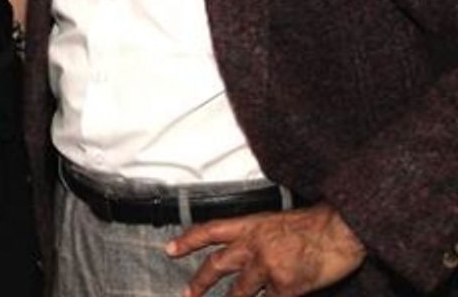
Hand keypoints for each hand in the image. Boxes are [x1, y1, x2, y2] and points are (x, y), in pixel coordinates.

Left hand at [166, 203, 365, 296]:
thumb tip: (245, 257)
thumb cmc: (315, 225)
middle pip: (216, 265)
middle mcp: (253, 245)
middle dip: (198, 283)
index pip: (209, 231)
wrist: (341, 230)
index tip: (170, 249)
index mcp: (250, 225)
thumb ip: (257, 238)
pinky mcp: (285, 287)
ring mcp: (267, 267)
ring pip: (239, 291)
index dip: (187, 241)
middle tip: (186, 294)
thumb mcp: (277, 223)